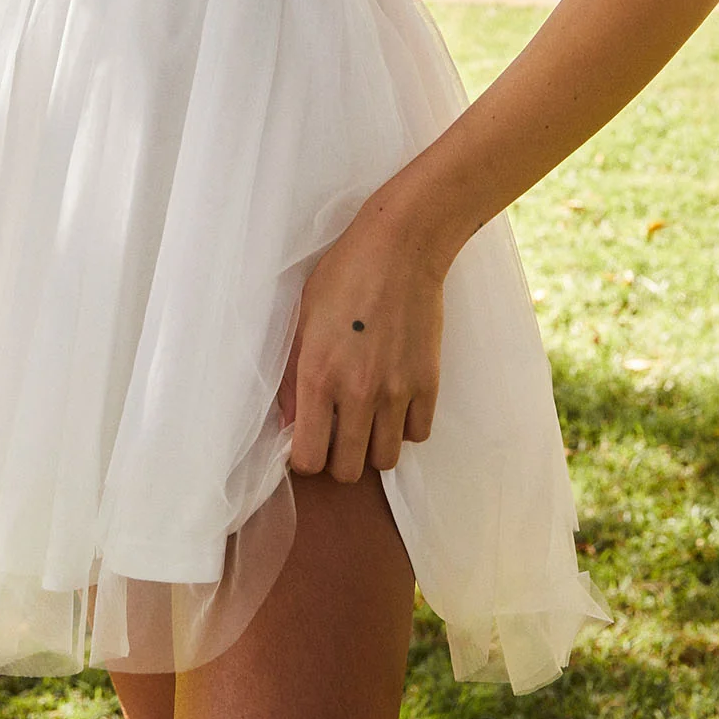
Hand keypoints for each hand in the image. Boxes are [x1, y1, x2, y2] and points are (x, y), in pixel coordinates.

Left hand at [277, 191, 446, 483]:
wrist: (400, 248)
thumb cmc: (344, 274)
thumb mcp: (303, 318)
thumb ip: (292, 377)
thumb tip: (290, 423)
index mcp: (318, 374)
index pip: (309, 458)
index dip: (304, 459)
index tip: (307, 442)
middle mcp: (357, 391)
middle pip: (348, 470)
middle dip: (338, 459)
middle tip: (337, 431)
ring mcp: (397, 391)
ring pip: (386, 460)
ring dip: (373, 446)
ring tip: (367, 418)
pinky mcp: (428, 383)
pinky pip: (418, 434)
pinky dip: (405, 426)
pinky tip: (395, 401)